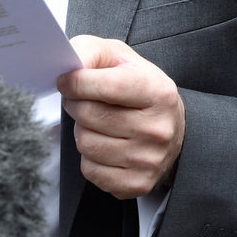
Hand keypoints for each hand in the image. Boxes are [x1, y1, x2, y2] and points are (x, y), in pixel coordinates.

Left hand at [57, 35, 184, 199]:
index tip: (65, 80)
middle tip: (80, 99)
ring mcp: (149, 160)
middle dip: (75, 104)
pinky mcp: (137, 185)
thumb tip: (70, 65)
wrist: (170, 126)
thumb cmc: (139, 85)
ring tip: (94, 121)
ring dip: (81, 129)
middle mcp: (157, 128)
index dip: (76, 82)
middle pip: (90, 115)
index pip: (106, 86)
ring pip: (86, 144)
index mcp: (157, 91)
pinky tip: (103, 143)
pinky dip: (88, 156)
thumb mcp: (121, 57)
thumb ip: (92, 51)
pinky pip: (90, 170)